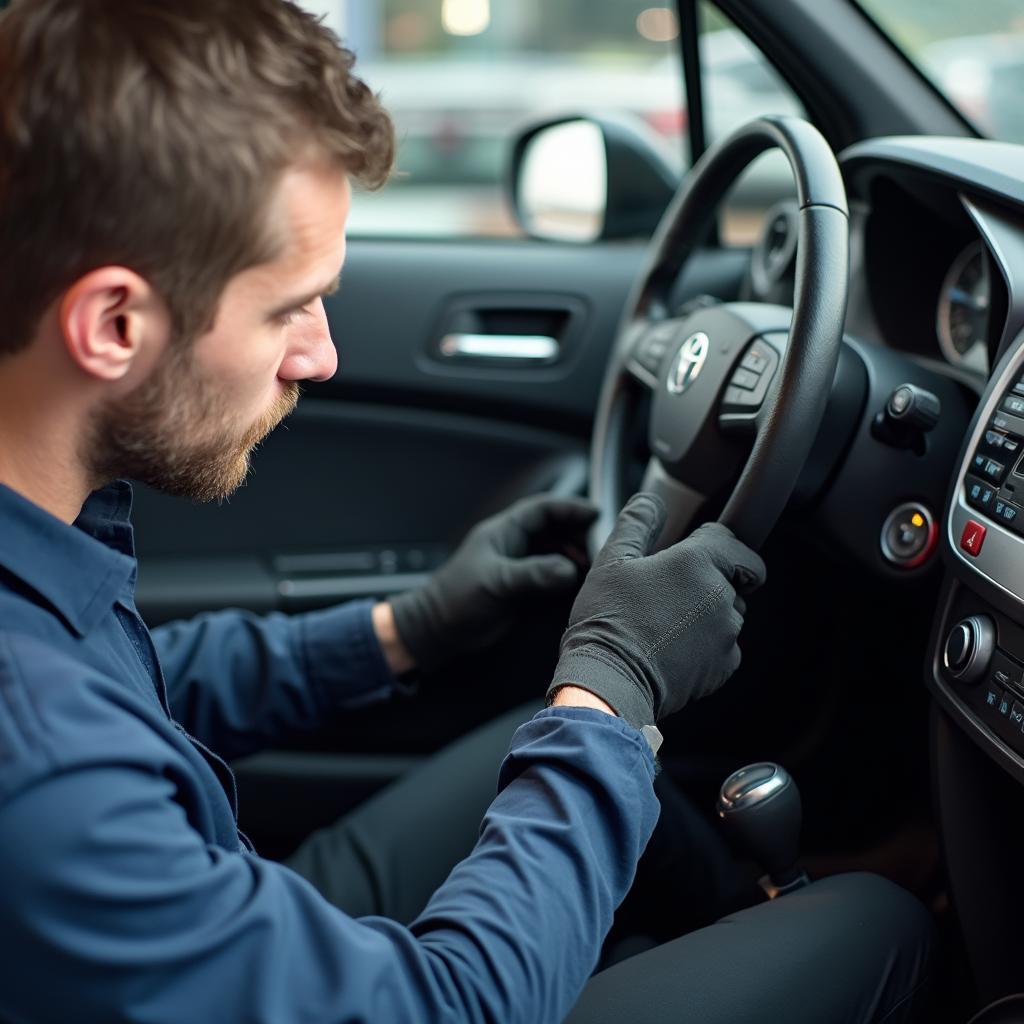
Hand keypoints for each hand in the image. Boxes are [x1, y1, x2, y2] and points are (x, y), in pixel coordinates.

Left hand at [389, 494, 597, 671]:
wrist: (437, 629)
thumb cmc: (455, 600)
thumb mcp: (497, 582)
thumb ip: (533, 574)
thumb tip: (569, 570)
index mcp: (504, 532)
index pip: (543, 509)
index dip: (570, 508)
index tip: (596, 513)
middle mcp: (513, 545)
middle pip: (553, 527)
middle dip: (577, 530)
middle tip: (601, 541)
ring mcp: (517, 566)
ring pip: (553, 550)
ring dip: (573, 553)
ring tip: (593, 562)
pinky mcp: (520, 587)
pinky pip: (550, 573)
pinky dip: (566, 574)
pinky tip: (578, 581)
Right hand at [546, 493, 766, 730]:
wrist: (608, 682)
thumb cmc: (607, 621)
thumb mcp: (611, 561)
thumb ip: (636, 523)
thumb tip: (650, 500)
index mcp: (697, 562)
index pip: (734, 541)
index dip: (716, 543)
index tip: (697, 552)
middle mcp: (721, 595)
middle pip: (733, 578)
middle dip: (709, 581)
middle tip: (669, 592)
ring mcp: (726, 634)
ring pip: (727, 613)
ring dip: (706, 614)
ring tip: (663, 623)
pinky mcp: (724, 667)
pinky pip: (724, 647)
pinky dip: (705, 646)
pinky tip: (670, 648)